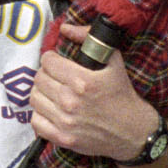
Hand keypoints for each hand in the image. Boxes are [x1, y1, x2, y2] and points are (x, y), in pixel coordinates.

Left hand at [30, 24, 157, 161]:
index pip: (48, 62)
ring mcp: (65, 122)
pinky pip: (36, 122)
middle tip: (55, 77)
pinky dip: (40, 115)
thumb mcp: (114, 61)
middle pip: (39, 79)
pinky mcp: (62, 138)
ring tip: (53, 92)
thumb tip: (66, 29)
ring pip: (35, 99)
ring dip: (42, 93)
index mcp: (82, 81)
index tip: (57, 62)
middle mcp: (70, 101)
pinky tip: (51, 111)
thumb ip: (89, 39)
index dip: (51, 59)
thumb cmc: (122, 95)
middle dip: (46, 74)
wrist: (133, 132)